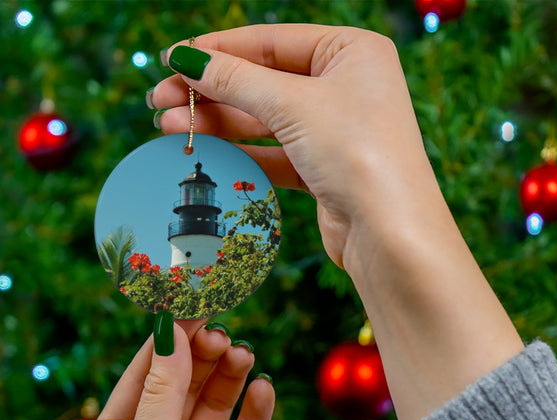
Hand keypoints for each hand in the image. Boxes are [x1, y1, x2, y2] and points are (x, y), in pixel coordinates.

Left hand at [84, 321, 274, 419]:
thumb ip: (162, 392)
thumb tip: (172, 332)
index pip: (146, 373)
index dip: (170, 339)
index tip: (193, 306)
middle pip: (185, 384)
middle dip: (203, 357)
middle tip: (223, 334)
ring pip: (216, 405)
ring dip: (230, 378)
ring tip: (244, 355)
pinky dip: (256, 412)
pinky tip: (263, 390)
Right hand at [150, 24, 522, 419]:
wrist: (390, 234)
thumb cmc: (357, 153)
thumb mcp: (293, 105)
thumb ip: (236, 80)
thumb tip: (185, 59)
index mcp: (351, 52)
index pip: (271, 41)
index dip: (218, 51)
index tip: (172, 60)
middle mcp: (346, 87)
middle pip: (264, 82)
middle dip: (211, 92)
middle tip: (160, 101)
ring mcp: (336, 131)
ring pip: (266, 120)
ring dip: (219, 123)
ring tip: (170, 127)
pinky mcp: (325, 169)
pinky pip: (275, 153)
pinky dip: (242, 152)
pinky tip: (207, 150)